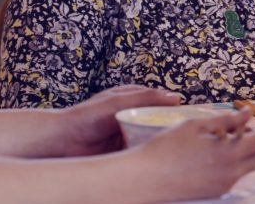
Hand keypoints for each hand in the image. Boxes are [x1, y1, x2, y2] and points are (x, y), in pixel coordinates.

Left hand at [58, 85, 180, 155]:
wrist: (64, 141)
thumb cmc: (88, 116)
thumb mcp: (120, 102)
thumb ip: (147, 98)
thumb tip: (176, 97)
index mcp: (132, 98)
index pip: (160, 100)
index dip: (174, 107)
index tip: (190, 115)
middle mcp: (132, 115)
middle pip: (158, 119)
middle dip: (169, 126)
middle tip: (185, 134)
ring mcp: (129, 133)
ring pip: (151, 136)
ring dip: (159, 141)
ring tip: (175, 147)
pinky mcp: (124, 150)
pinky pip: (141, 151)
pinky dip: (148, 153)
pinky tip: (157, 157)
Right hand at [130, 107, 254, 200]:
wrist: (146, 177)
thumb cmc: (167, 147)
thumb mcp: (196, 126)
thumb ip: (226, 120)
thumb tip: (248, 112)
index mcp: (228, 153)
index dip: (253, 129)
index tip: (238, 124)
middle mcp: (231, 173)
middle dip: (254, 144)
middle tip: (234, 135)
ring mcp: (223, 186)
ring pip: (248, 168)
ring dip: (242, 155)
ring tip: (218, 146)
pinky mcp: (214, 193)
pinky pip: (233, 178)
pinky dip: (229, 166)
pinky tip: (208, 158)